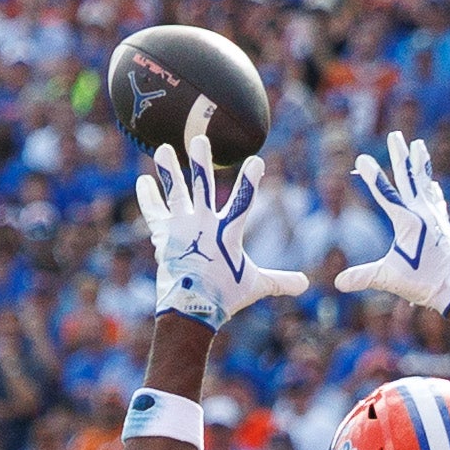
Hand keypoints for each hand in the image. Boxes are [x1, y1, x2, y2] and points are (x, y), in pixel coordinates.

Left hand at [137, 100, 306, 329]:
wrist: (191, 310)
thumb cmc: (225, 297)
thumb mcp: (255, 285)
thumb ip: (279, 280)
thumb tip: (305, 284)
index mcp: (228, 232)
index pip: (243, 201)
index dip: (250, 180)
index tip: (256, 161)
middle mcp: (203, 223)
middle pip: (203, 186)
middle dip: (202, 162)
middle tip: (199, 139)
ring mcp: (181, 227)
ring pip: (176, 192)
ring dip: (169, 170)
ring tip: (164, 149)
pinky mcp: (163, 236)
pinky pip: (154, 212)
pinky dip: (148, 198)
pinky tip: (143, 182)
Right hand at [336, 130, 449, 312]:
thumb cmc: (423, 283)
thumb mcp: (389, 278)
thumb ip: (363, 277)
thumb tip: (338, 283)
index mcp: (407, 222)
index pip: (385, 194)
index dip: (371, 177)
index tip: (361, 159)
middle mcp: (422, 213)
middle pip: (408, 178)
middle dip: (399, 155)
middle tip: (395, 135)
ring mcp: (434, 215)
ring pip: (424, 182)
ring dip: (419, 163)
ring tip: (418, 144)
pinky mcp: (442, 223)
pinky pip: (435, 198)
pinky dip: (431, 187)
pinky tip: (432, 183)